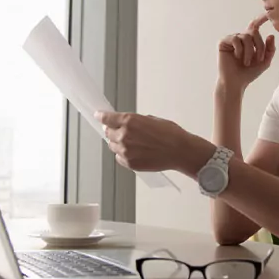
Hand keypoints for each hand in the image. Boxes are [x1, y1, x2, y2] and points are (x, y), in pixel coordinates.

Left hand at [95, 111, 214, 174]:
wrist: (180, 151)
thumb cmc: (170, 134)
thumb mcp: (151, 119)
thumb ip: (134, 121)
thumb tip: (125, 123)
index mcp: (129, 121)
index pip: (106, 118)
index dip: (101, 116)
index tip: (98, 115)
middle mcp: (124, 136)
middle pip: (107, 132)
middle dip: (112, 130)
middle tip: (121, 130)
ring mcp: (125, 151)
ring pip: (112, 146)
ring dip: (118, 143)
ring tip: (134, 143)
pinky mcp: (129, 163)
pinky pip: (119, 157)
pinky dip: (123, 154)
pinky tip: (136, 151)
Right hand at [218, 14, 275, 90]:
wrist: (235, 83)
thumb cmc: (248, 73)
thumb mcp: (264, 62)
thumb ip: (270, 49)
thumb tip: (271, 35)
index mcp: (249, 41)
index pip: (255, 26)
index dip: (261, 18)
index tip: (268, 14)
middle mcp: (240, 38)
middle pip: (254, 32)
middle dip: (260, 46)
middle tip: (259, 59)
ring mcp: (231, 39)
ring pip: (246, 36)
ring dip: (250, 51)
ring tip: (246, 62)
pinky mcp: (223, 42)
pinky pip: (235, 39)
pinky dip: (240, 49)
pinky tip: (237, 57)